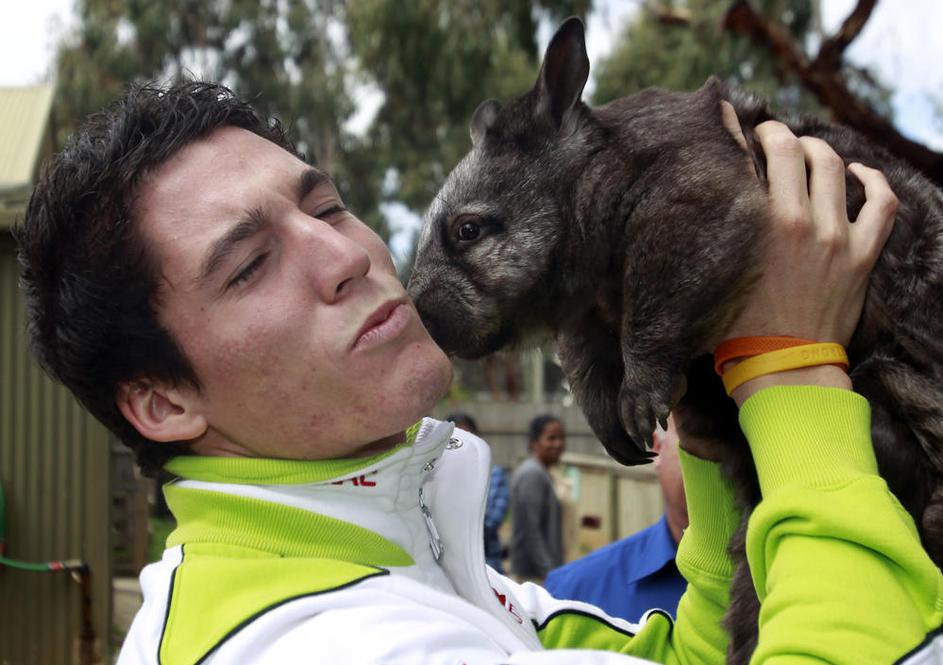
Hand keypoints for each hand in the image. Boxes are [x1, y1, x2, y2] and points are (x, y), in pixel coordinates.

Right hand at [720, 113, 897, 403]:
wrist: (782, 367)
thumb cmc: (735, 329)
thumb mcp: (711, 277)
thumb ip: (707, 241)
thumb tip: (688, 214)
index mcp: (755, 226)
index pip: (747, 157)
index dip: (737, 130)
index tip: (730, 121)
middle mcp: (797, 221)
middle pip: (791, 150)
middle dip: (777, 134)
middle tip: (767, 136)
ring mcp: (834, 235)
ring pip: (833, 166)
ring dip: (817, 149)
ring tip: (805, 150)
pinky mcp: (861, 255)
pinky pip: (881, 204)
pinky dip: (873, 181)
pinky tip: (859, 172)